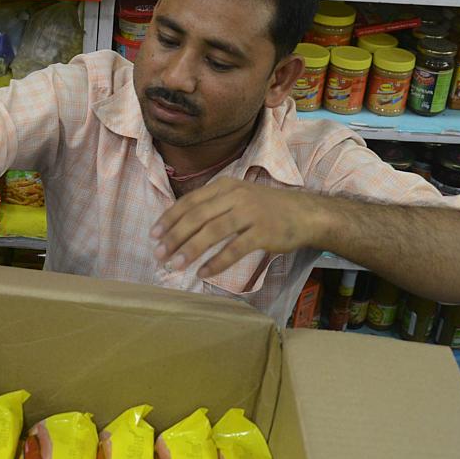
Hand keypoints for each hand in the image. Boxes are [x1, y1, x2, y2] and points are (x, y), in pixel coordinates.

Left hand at [151, 178, 330, 277]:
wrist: (305, 213)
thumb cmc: (266, 208)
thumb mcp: (238, 197)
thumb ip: (212, 206)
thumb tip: (179, 226)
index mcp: (225, 186)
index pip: (190, 201)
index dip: (169, 218)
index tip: (153, 235)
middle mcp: (236, 196)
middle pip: (197, 216)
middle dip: (174, 236)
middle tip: (159, 254)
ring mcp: (250, 213)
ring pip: (213, 231)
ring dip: (190, 250)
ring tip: (175, 265)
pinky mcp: (263, 232)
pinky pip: (234, 249)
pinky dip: (217, 262)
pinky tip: (203, 273)